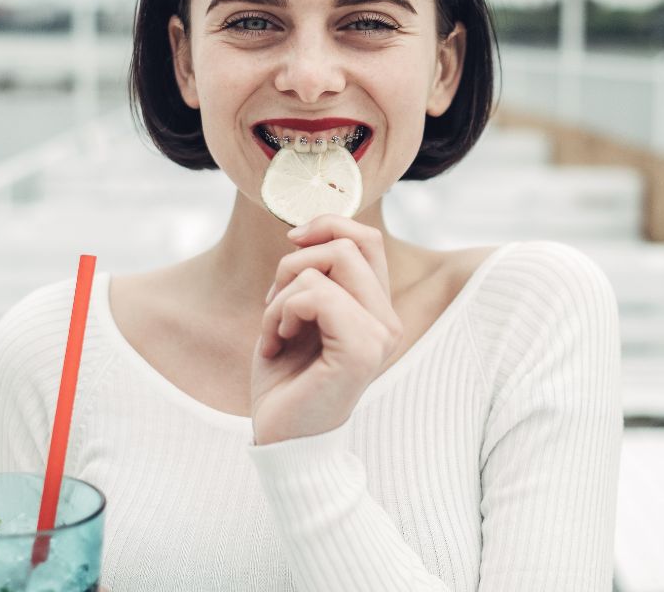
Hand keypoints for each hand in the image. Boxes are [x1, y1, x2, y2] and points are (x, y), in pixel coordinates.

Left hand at [251, 215, 402, 444]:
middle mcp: (387, 320)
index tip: (292, 244)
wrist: (281, 438)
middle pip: (348, 243)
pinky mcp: (360, 351)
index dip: (326, 225)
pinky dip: (280, 313)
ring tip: (275, 330)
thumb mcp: (297, 313)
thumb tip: (305, 231)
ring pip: (328, 264)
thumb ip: (313, 276)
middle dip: (295, 263)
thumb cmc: (286, 379)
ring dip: (282, 293)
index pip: (367, 238)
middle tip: (275, 304)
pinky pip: (315, 295)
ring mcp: (379, 335)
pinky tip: (276, 344)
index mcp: (377, 309)